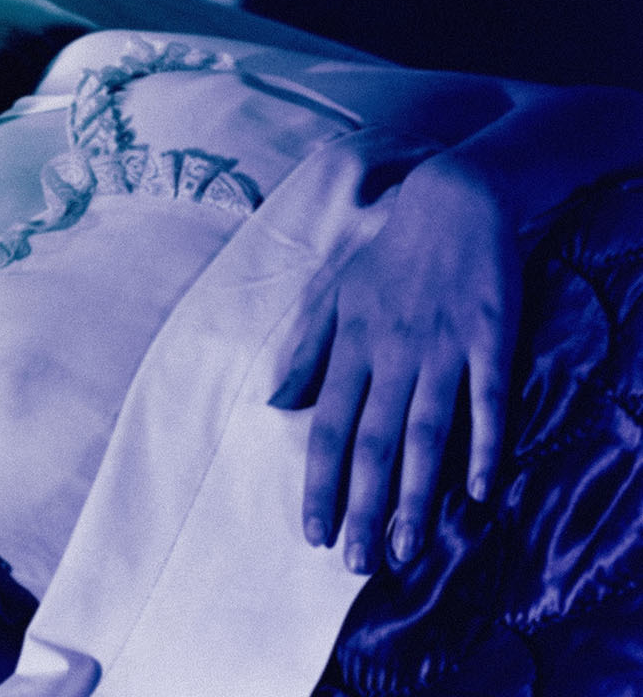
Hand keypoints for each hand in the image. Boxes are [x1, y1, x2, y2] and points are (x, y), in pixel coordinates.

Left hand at [292, 159, 516, 572]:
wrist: (453, 198)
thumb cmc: (387, 252)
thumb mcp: (333, 294)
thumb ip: (306, 350)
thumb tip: (274, 403)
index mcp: (350, 346)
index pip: (327, 427)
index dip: (319, 482)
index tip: (312, 532)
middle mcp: (391, 354)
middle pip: (372, 443)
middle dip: (361, 507)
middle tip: (354, 565)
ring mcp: (443, 348)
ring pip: (425, 434)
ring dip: (414, 495)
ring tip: (405, 550)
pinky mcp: (490, 339)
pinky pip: (487, 402)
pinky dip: (484, 448)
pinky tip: (478, 494)